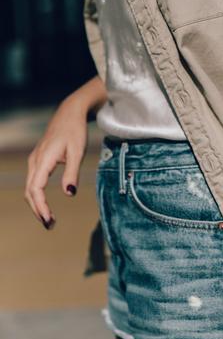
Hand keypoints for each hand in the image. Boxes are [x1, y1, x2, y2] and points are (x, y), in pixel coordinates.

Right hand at [24, 76, 106, 228]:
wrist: (70, 112)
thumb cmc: (75, 130)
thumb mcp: (77, 151)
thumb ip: (72, 172)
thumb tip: (69, 193)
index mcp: (43, 159)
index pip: (35, 189)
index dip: (41, 207)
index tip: (49, 220)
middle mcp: (35, 161)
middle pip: (29, 192)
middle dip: (38, 210)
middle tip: (50, 226)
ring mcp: (35, 160)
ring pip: (29, 188)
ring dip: (37, 205)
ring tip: (49, 219)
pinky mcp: (38, 160)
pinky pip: (33, 182)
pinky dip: (37, 196)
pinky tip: (45, 204)